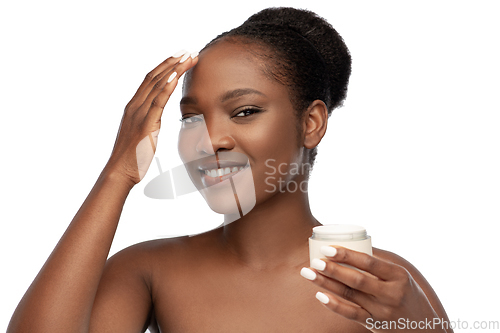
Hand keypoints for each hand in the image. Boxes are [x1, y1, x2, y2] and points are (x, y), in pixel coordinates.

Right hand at [105, 51, 197, 185]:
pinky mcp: (145, 124)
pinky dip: (166, 87)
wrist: (120, 171)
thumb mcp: (142, 134)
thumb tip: (156, 119)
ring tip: (188, 57)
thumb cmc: (133, 157)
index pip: (150, 80)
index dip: (165, 66)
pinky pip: (157, 102)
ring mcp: (139, 114)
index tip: (178, 56)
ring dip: (174, 69)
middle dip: (172, 62)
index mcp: (134, 107)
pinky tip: (176, 76)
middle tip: (187, 50)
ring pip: (157, 85)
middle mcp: (135, 106)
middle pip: (154, 77)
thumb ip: (149, 122)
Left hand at [301, 247, 447, 332]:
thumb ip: (379, 262)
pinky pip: (351, 314)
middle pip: (356, 279)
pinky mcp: (376, 325)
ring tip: (309, 273)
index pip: (369, 262)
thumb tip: (353, 241)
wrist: (426, 329)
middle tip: (314, 261)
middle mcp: (391, 293)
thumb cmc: (408, 295)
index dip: (346, 254)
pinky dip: (334, 305)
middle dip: (333, 269)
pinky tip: (320, 295)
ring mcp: (383, 311)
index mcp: (398, 275)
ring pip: (350, 295)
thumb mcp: (402, 276)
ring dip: (326, 283)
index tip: (327, 248)